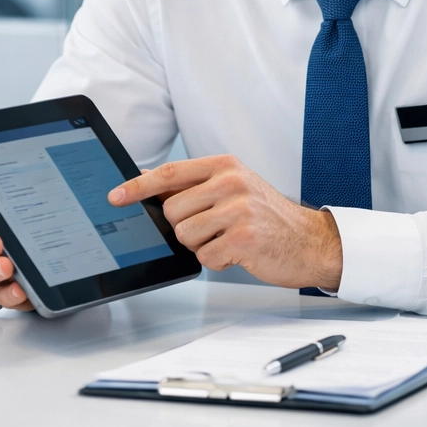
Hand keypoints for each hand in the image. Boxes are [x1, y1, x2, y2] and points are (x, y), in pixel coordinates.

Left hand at [110, 155, 343, 290]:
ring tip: (228, 239)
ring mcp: (239, 210)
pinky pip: (205, 256)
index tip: (115, 196)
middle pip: (172, 211)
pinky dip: (217, 261)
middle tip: (213, 228)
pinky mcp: (243, 239)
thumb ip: (195, 185)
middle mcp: (231, 182)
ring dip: (202, 246)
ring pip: (185, 235)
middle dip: (184, 227)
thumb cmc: (268, 217)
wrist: (310, 241)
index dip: (138, 186)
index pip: (170, 173)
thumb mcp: (235, 188)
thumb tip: (149, 184)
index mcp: (225, 166)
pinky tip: (238, 252)